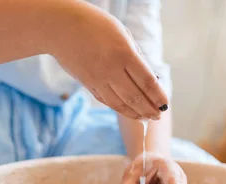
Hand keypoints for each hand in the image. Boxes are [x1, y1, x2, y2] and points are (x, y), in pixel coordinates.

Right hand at [51, 3, 167, 119]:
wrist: (60, 26)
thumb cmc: (94, 24)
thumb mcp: (122, 33)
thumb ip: (136, 55)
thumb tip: (150, 77)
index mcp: (124, 53)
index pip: (147, 82)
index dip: (158, 96)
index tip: (165, 104)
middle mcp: (111, 69)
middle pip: (135, 98)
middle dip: (150, 109)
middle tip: (158, 115)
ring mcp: (98, 80)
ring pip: (120, 104)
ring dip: (136, 113)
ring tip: (146, 117)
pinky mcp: (88, 85)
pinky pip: (107, 101)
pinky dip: (120, 108)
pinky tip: (129, 111)